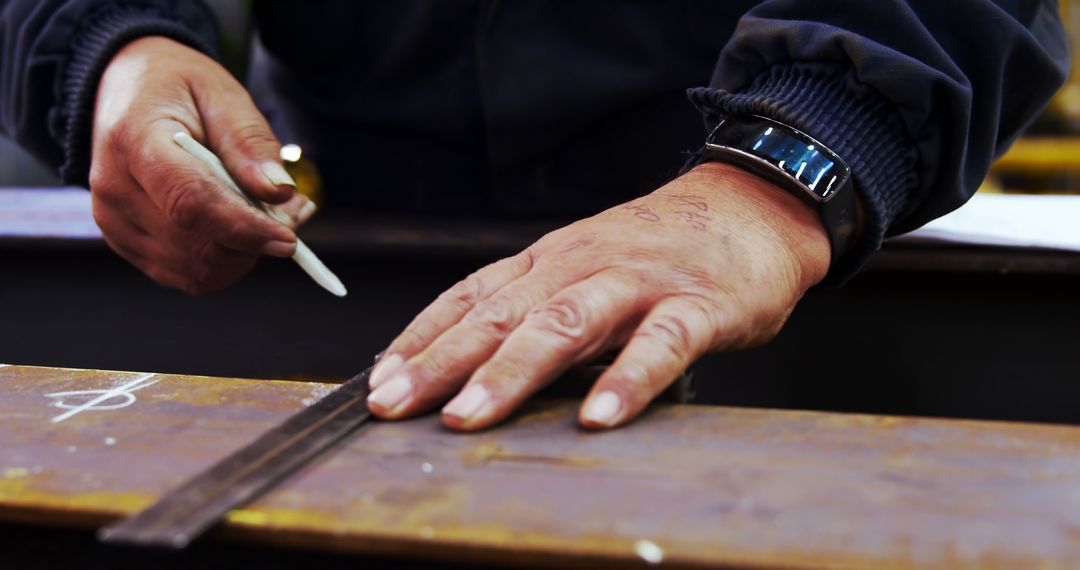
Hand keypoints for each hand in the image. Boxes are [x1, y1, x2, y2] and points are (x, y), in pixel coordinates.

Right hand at [89, 37, 315, 292]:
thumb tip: (280, 192)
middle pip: (196, 245)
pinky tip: (243, 228)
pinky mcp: (126, 244)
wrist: (126, 90)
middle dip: (254, 241)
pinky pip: (187, 274)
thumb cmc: (178, 89)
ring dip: (245, 254)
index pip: (190, 202)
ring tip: (270, 215)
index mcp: (133, 141)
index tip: (289, 239)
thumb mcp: (222, 95)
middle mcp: (114, 190)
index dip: (245, 228)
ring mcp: (114, 223)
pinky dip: (227, 261)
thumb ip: (250, 142)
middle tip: (292, 212)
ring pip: (196, 270)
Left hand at [366, 161, 831, 429]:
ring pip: (565, 325)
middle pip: (501, 315)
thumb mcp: (583, 267)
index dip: (421, 339)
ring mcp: (637, 283)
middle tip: (396, 405)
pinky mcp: (697, 306)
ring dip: (511, 371)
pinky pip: (659, 345)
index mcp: (549, 262)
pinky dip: (627, 380)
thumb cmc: (658, 249)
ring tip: (471, 415)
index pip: (470, 298)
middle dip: (441, 362)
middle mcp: (581, 266)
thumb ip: (535, 308)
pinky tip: (597, 417)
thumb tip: (469, 362)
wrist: (748, 208)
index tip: (379, 382)